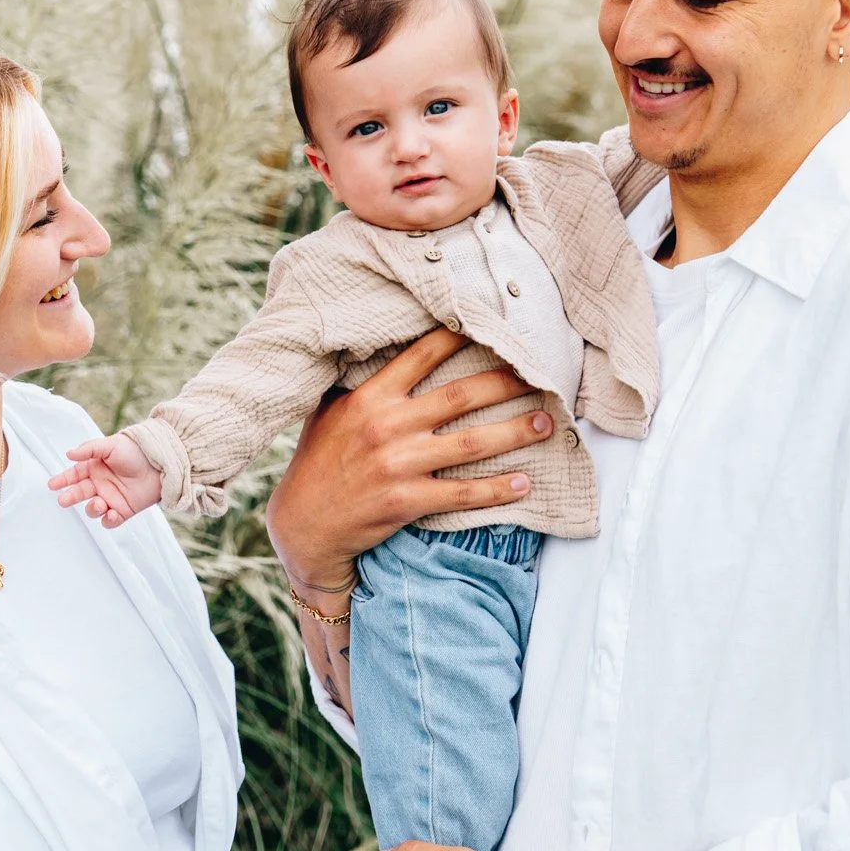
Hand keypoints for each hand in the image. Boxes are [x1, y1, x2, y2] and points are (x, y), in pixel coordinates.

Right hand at [49, 434, 162, 526]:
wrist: (161, 463)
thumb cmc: (136, 451)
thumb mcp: (111, 445)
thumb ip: (89, 449)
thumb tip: (69, 454)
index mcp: (95, 468)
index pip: (74, 475)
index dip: (63, 480)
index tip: (52, 485)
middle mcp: (100, 484)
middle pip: (79, 493)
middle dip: (70, 497)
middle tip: (63, 500)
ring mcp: (111, 498)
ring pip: (93, 509)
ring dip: (92, 508)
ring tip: (98, 502)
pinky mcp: (123, 511)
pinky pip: (110, 520)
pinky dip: (108, 520)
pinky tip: (112, 513)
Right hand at [266, 329, 551, 591]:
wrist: (304, 525)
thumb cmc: (318, 461)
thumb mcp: (329, 411)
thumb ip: (359, 383)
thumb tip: (381, 347)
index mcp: (369, 397)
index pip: (422, 355)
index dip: (459, 336)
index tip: (492, 325)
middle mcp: (387, 426)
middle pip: (460, 395)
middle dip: (505, 383)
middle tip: (539, 375)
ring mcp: (398, 465)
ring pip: (471, 443)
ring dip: (514, 432)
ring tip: (545, 423)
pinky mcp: (406, 502)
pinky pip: (463, 494)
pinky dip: (498, 489)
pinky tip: (525, 482)